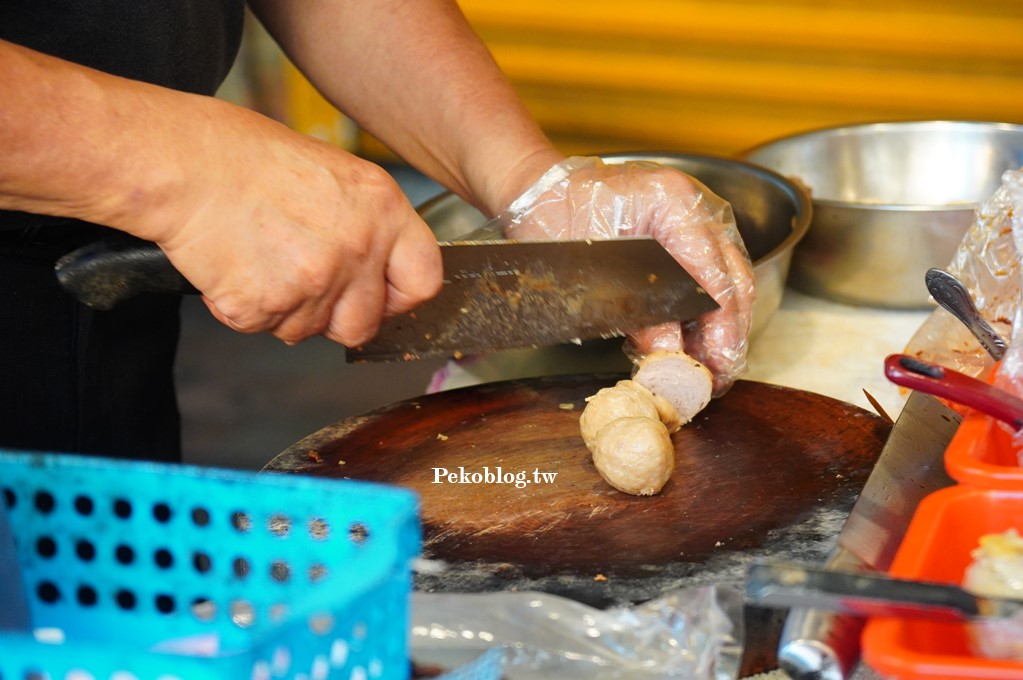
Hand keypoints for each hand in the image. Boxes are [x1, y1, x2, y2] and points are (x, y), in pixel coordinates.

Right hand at [131, 99, 442, 346]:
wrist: (184, 164)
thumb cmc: (248, 158)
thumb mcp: (336, 176)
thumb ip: (368, 227)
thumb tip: (378, 271)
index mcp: (383, 210)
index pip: (424, 280)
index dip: (400, 297)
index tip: (382, 298)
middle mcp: (357, 249)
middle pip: (364, 324)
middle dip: (335, 316)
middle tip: (301, 280)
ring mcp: (313, 283)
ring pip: (309, 331)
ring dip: (286, 309)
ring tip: (260, 258)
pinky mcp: (265, 306)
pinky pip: (263, 328)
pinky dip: (244, 307)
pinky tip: (234, 265)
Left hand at [497, 157, 754, 393]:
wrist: (543, 194)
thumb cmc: (556, 217)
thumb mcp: (592, 271)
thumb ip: (637, 312)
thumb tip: (670, 356)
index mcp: (673, 203)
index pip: (715, 274)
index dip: (721, 326)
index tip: (717, 362)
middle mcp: (694, 207)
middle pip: (734, 278)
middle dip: (730, 333)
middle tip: (719, 376)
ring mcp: (694, 218)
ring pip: (728, 280)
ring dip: (721, 327)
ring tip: (708, 368)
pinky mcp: (686, 235)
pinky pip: (708, 277)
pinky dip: (704, 313)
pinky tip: (693, 345)